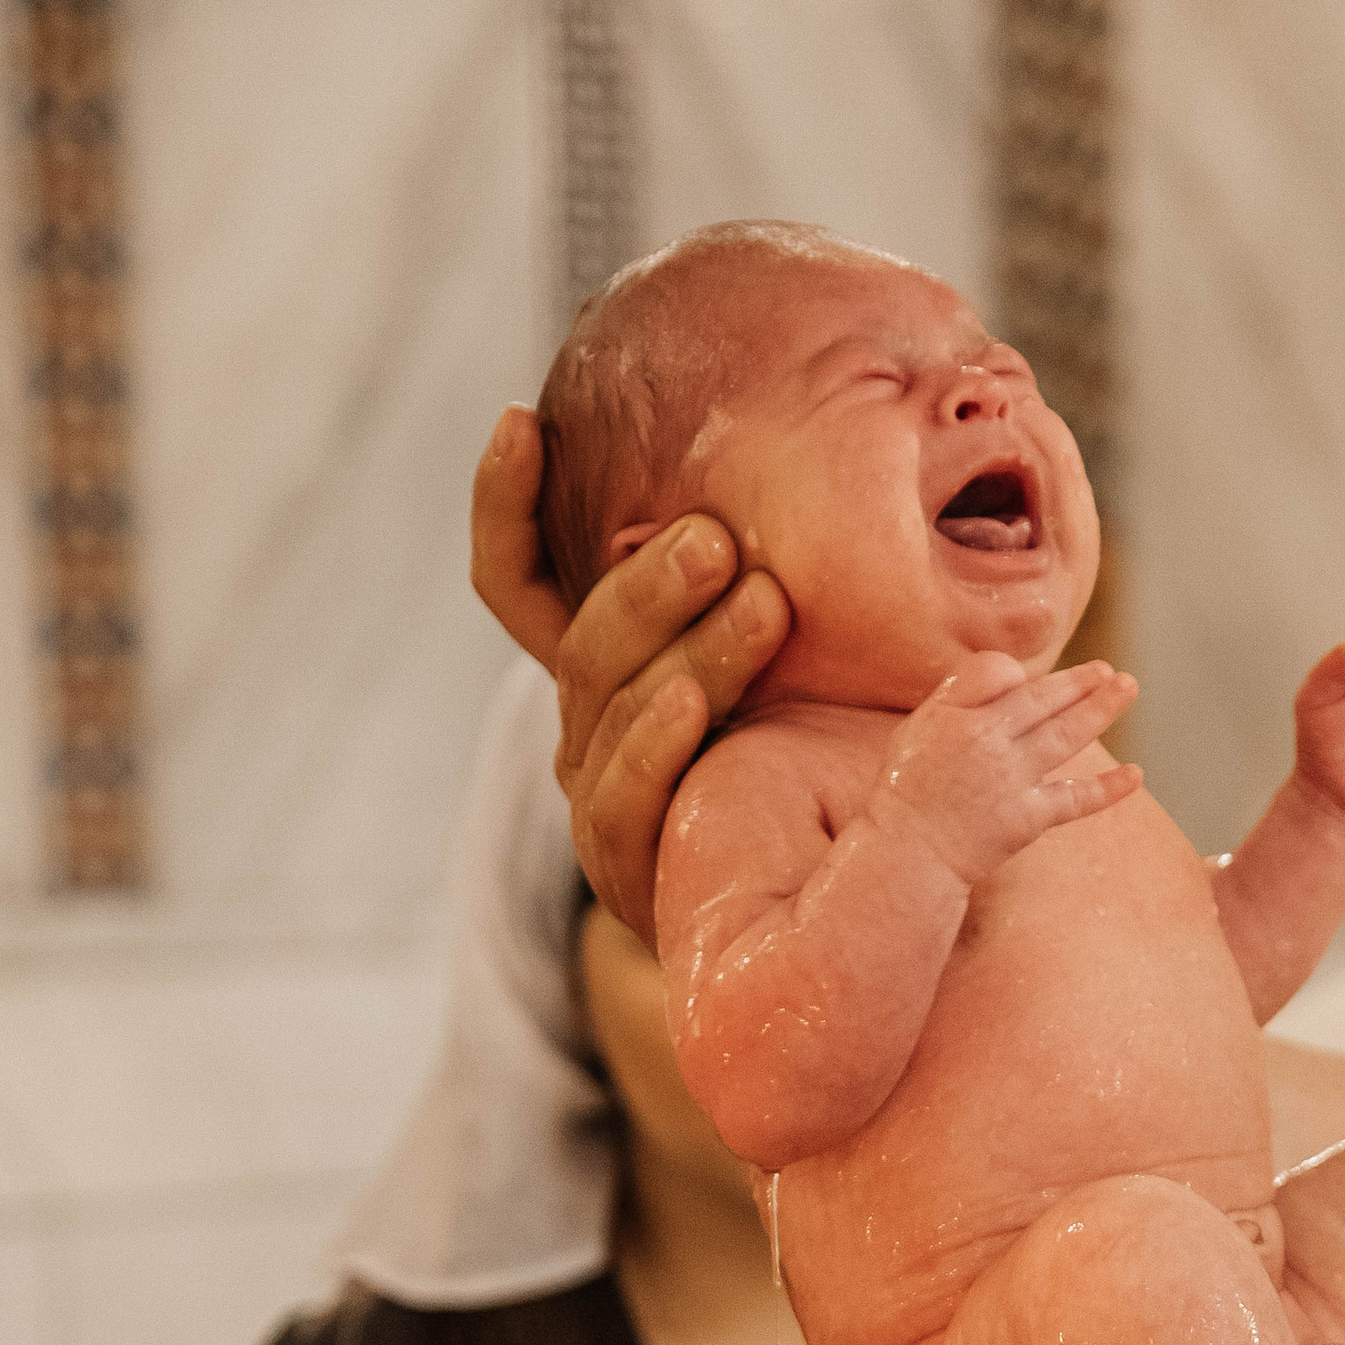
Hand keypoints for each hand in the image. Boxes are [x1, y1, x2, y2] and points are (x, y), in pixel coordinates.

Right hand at [469, 406, 791, 941]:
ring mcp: (603, 799)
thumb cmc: (831, 763)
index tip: (525, 423)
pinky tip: (692, 697)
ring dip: (679, 645)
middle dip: (645, 582)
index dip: (506, 508)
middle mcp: (588, 731)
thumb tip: (822, 420)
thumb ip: (786, 572)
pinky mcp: (630, 871)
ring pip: (610, 706)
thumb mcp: (806, 658)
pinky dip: (654, 743)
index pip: (520, 585)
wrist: (837, 924)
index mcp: (608, 671)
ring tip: (758, 600)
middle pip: (585, 641)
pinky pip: (623, 797)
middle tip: (717, 535)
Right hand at [875, 656, 1141, 891]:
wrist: (908, 852)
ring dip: (1102, 708)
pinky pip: (1076, 798)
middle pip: (1042, 698)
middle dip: (1080, 681)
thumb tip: (1011, 675)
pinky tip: (1136, 775)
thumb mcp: (920, 726)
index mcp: (956, 715)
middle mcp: (987, 742)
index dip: (1014, 674)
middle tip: (1108, 670)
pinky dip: (1108, 788)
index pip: (998, 672)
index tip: (1026, 683)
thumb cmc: (911, 788)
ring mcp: (1011, 781)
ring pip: (1066, 734)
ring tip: (1127, 686)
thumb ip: (960, 695)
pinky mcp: (1027, 819)